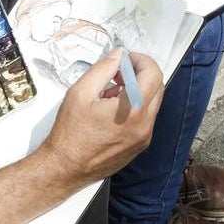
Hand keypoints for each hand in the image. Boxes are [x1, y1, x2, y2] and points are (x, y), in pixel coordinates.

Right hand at [43, 49, 162, 182]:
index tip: (126, 59)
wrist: (66, 168)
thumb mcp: (80, 92)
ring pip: (152, 103)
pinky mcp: (140, 146)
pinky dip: (136, 106)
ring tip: (111, 92)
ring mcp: (144, 137)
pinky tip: (113, 109)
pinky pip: (146, 118)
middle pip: (157, 87)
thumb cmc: (70, 133)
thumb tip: (118, 55)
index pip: (153, 74)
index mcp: (133, 109)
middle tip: (118, 72)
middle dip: (141, 74)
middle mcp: (144, 124)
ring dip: (138, 90)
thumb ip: (103, 69)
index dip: (142, 60)